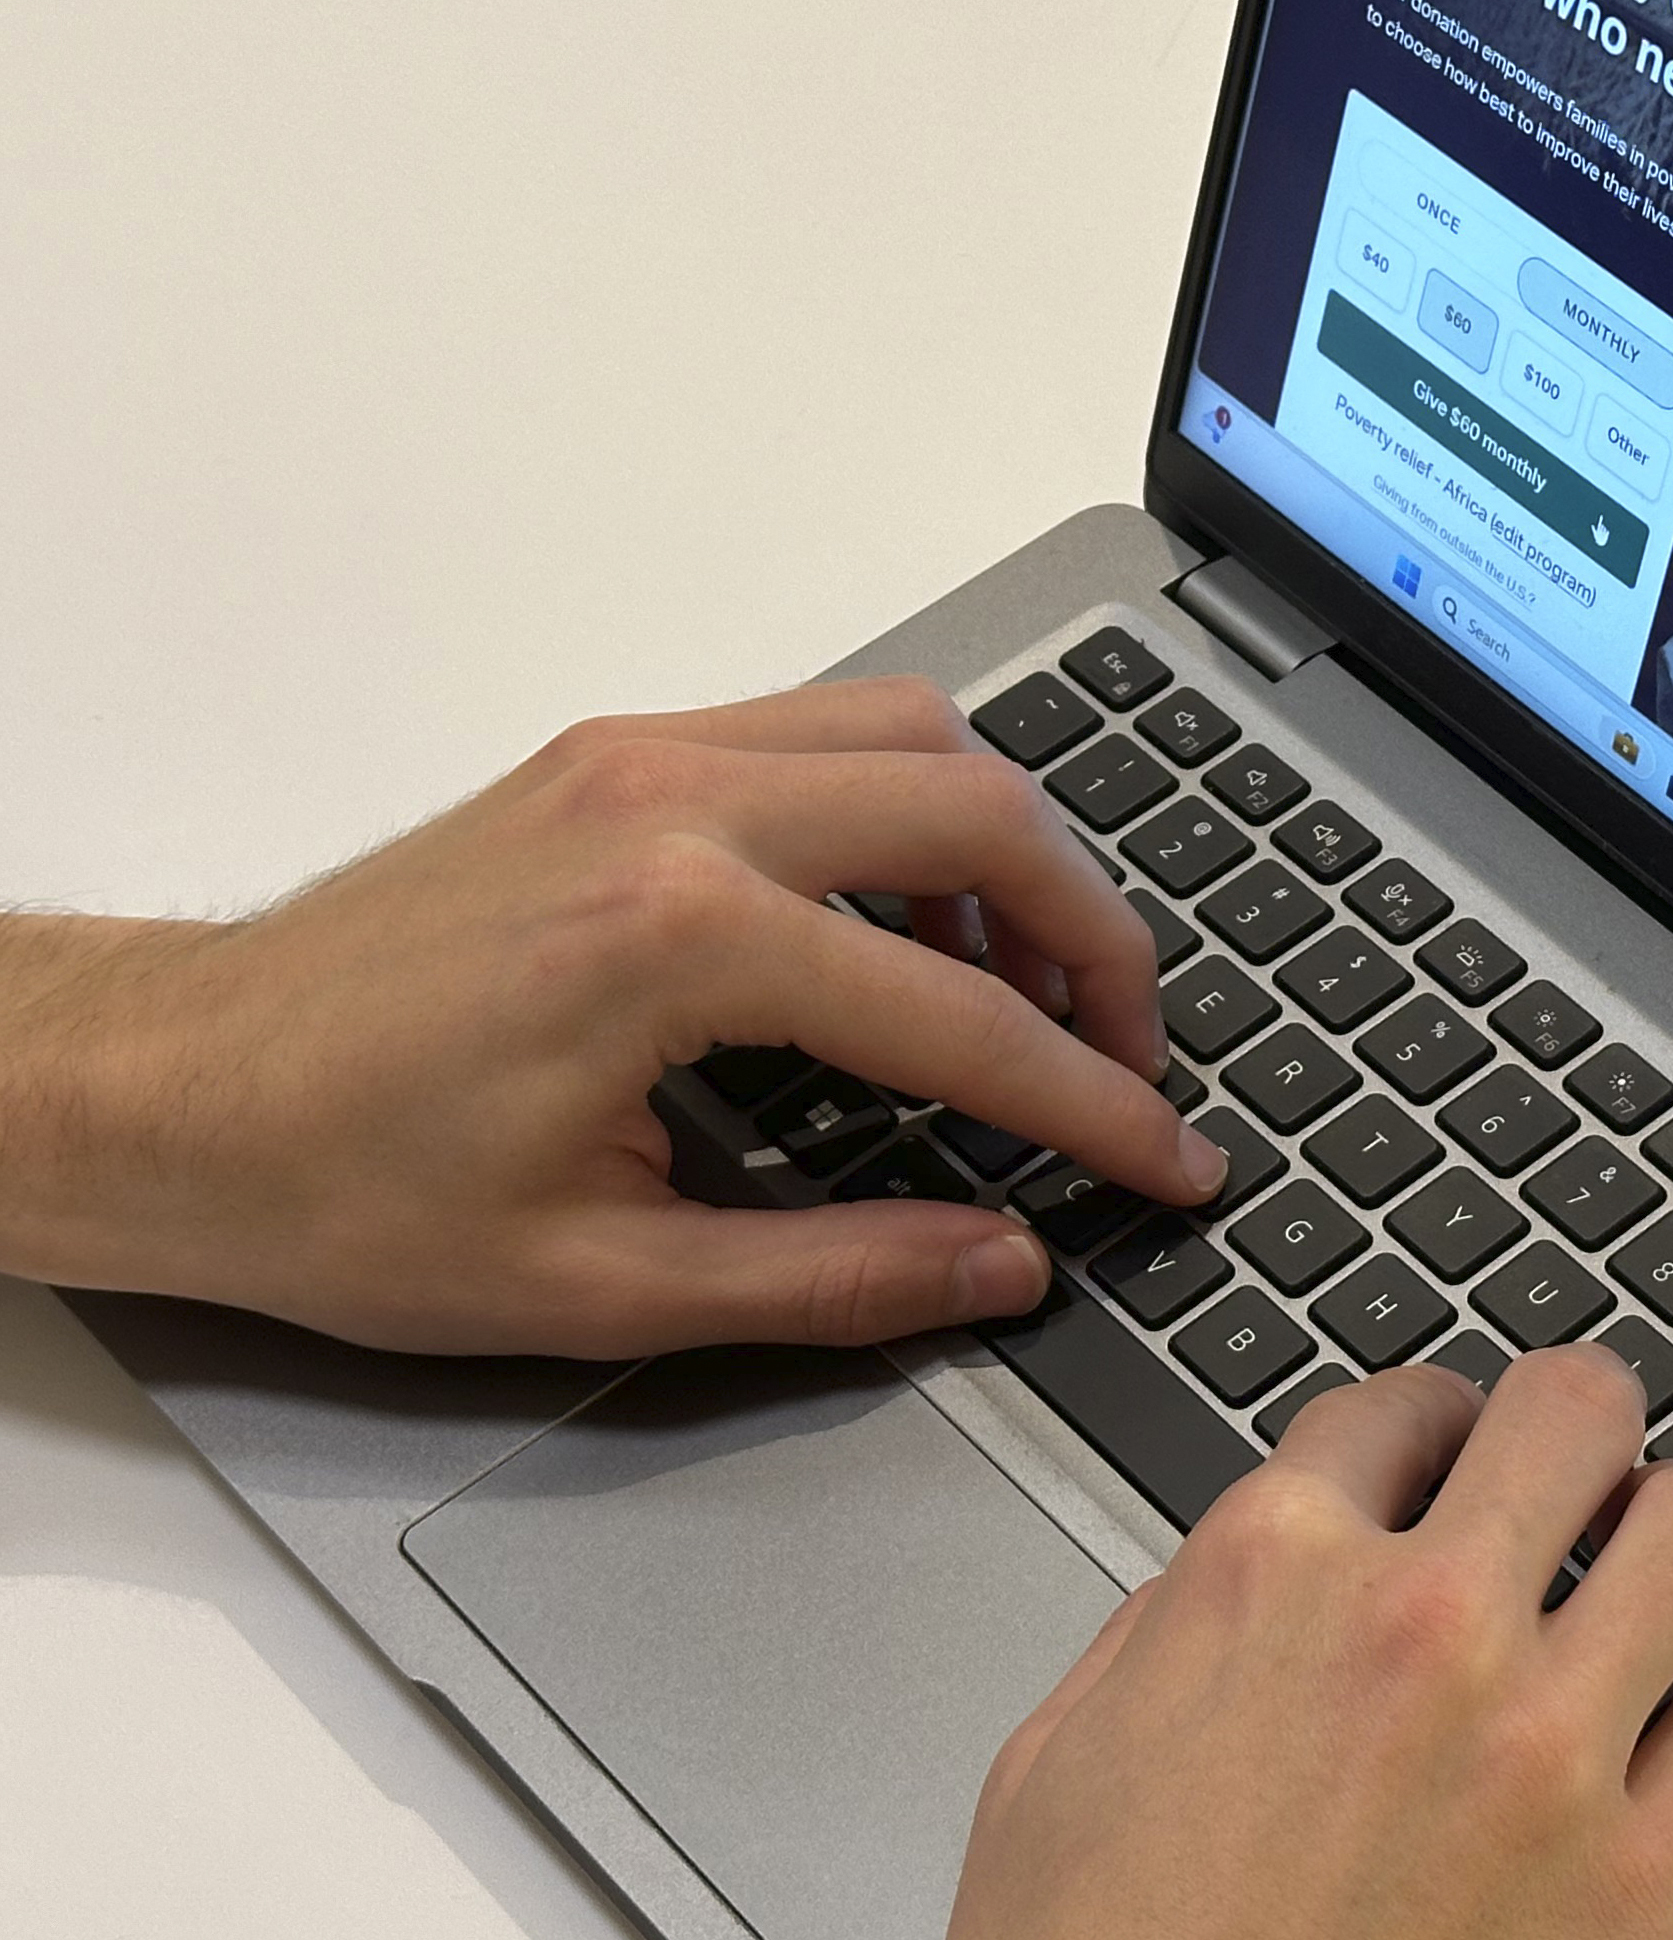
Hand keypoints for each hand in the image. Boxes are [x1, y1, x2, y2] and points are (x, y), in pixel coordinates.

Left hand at [0, 678, 1215, 1355]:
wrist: (164, 1095)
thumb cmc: (338, 1190)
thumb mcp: (603, 1284)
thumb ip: (835, 1274)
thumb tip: (1003, 1265)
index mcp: (676, 939)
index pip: (963, 1018)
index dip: (1095, 1104)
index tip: (1169, 1158)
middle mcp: (675, 807)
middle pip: (984, 818)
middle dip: (1097, 942)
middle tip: (1129, 1055)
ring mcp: (643, 757)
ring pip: (920, 736)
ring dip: (1013, 849)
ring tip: (1031, 983)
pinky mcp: (615, 752)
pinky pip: (827, 728)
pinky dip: (915, 805)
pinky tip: (912, 916)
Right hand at [950, 1347, 1672, 1939]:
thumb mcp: (1058, 1767)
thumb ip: (1167, 1631)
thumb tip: (1237, 1578)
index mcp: (1270, 1579)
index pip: (1398, 1406)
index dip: (1428, 1428)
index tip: (1446, 1457)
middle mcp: (1421, 1630)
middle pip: (1577, 1409)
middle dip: (1579, 1432)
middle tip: (1577, 1477)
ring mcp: (1546, 1749)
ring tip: (1660, 1576)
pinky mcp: (1642, 1878)